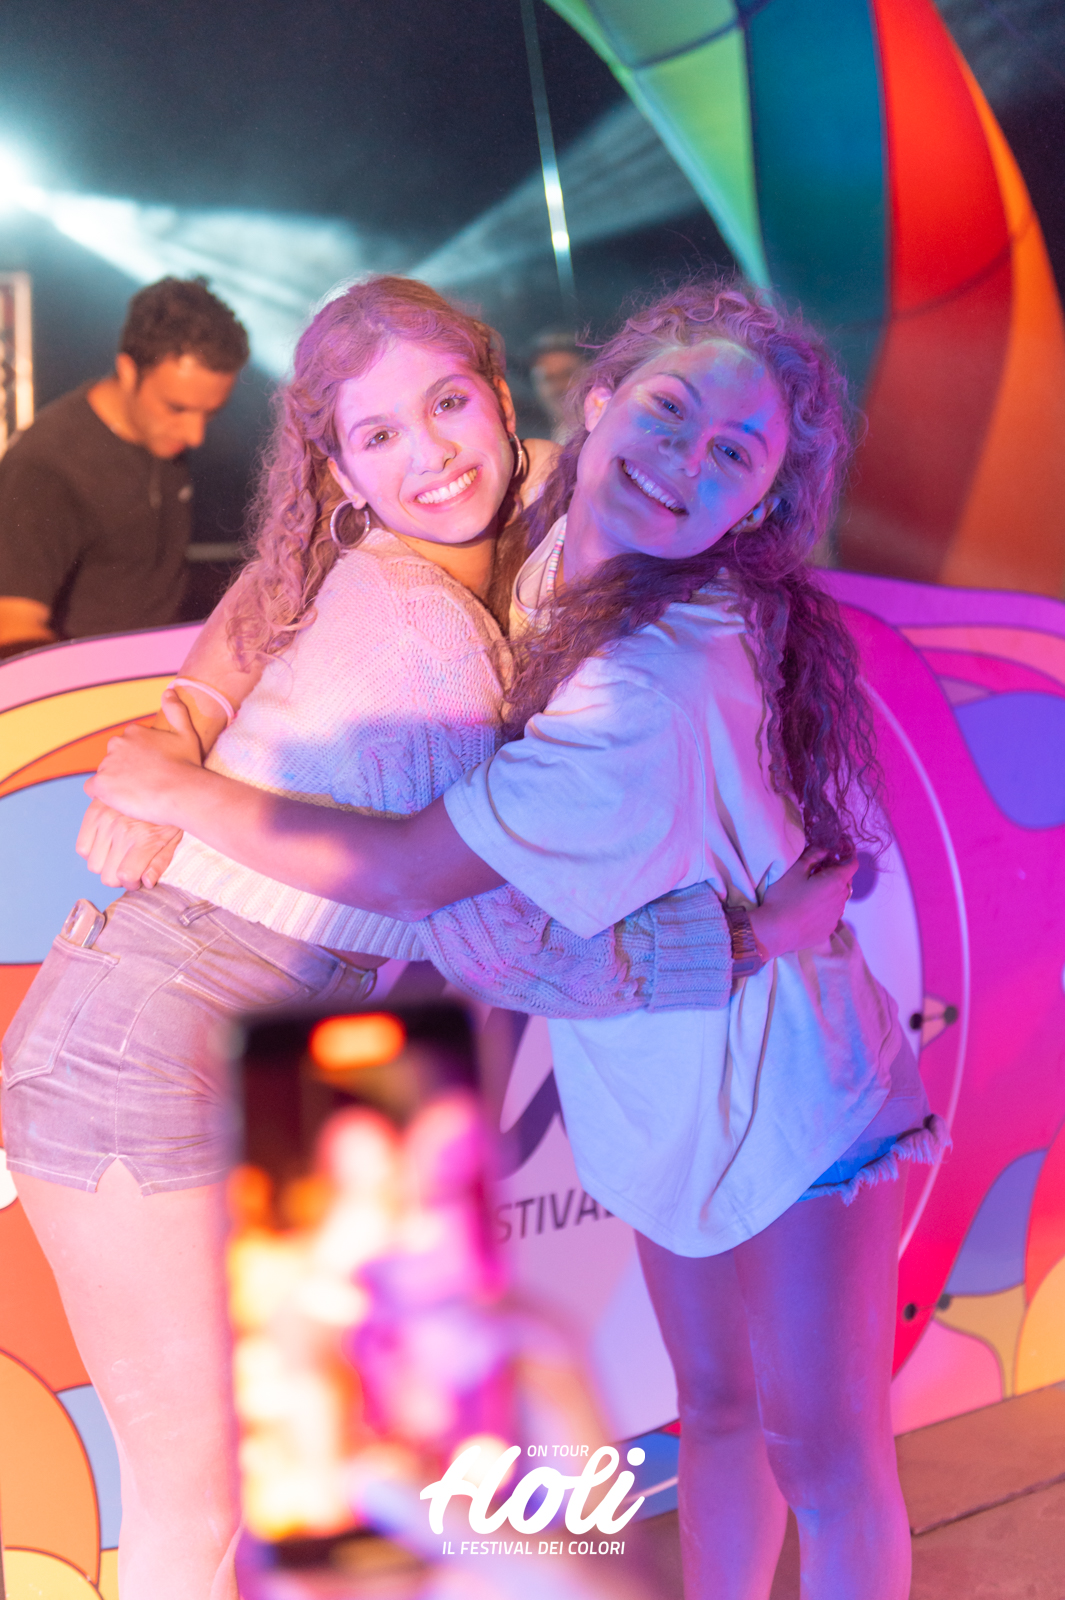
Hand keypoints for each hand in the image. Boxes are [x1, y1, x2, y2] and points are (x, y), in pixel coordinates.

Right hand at [76, 799, 182, 887]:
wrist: (164, 781)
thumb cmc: (169, 815)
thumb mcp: (172, 840)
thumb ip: (159, 863)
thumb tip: (146, 882)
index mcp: (145, 840)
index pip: (125, 876)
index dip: (130, 883)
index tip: (135, 879)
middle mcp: (124, 831)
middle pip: (107, 876)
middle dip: (117, 877)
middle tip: (126, 866)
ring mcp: (107, 821)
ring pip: (93, 864)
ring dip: (104, 864)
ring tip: (116, 854)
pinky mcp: (95, 811)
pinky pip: (82, 847)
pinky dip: (91, 851)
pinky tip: (105, 845)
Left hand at [85, 690, 203, 826]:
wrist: (180, 792)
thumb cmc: (187, 765)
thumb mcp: (186, 734)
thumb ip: (176, 711)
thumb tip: (169, 691)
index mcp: (134, 732)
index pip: (128, 745)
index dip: (139, 759)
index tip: (152, 770)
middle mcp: (117, 743)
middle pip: (114, 758)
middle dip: (125, 769)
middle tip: (145, 784)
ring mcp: (107, 764)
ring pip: (106, 774)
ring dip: (116, 782)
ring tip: (137, 794)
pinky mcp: (101, 784)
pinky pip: (92, 788)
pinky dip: (101, 793)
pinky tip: (118, 799)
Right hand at [749, 845, 858, 957]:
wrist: (776, 931)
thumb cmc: (784, 898)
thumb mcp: (795, 870)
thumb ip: (813, 855)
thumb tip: (825, 849)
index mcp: (836, 882)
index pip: (853, 864)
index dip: (846, 856)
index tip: (833, 854)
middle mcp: (841, 900)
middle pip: (845, 882)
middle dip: (835, 874)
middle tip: (815, 873)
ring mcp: (836, 917)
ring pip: (838, 899)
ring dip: (830, 892)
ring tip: (809, 894)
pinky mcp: (829, 930)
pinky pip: (832, 914)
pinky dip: (825, 908)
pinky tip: (807, 911)